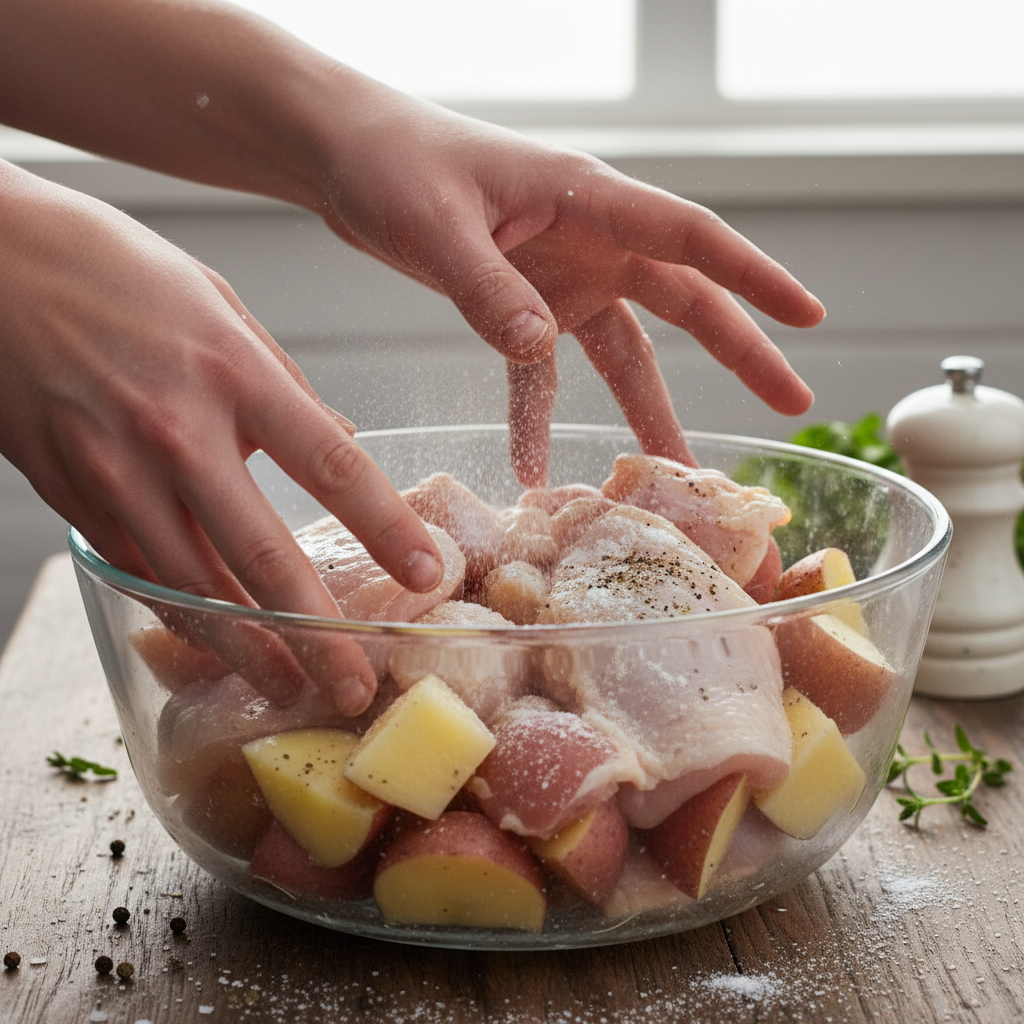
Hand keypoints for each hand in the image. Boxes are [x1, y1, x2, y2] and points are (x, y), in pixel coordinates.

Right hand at [0, 159, 442, 712]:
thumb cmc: (113, 270)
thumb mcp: (221, 305)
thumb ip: (284, 384)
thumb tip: (339, 441)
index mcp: (233, 371)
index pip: (331, 465)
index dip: (385, 528)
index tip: (425, 574)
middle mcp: (176, 429)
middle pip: (261, 551)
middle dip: (314, 631)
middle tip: (355, 684)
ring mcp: (116, 469)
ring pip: (192, 584)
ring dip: (247, 648)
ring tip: (290, 690)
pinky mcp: (70, 496)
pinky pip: (139, 571)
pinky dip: (180, 617)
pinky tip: (215, 645)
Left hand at [313, 75, 823, 483]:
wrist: (349, 156)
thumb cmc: (394, 163)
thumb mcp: (438, 227)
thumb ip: (489, 291)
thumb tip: (541, 350)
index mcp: (587, 198)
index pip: (690, 237)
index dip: (754, 278)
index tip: (809, 317)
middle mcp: (590, 238)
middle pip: (683, 300)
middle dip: (739, 352)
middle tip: (791, 402)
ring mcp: (560, 274)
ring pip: (624, 350)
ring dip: (647, 408)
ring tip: (671, 468)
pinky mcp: (523, 302)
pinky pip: (542, 373)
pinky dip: (538, 417)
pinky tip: (530, 465)